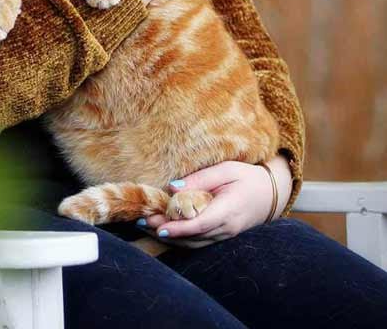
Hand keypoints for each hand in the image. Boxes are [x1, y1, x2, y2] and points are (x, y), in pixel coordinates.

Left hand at [139, 156, 292, 248]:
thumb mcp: (226, 169)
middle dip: (165, 232)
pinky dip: (179, 238)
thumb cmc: (248, 176)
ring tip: (145, 225)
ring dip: (169, 237)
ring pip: (193, 243)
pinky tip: (162, 230)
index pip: (199, 224)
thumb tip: (173, 188)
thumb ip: (200, 179)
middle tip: (141, 221)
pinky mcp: (221, 236)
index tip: (159, 228)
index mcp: (228, 211)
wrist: (271, 193)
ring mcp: (225, 236)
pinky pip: (198, 242)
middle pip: (192, 237)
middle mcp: (226, 229)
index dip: (178, 229)